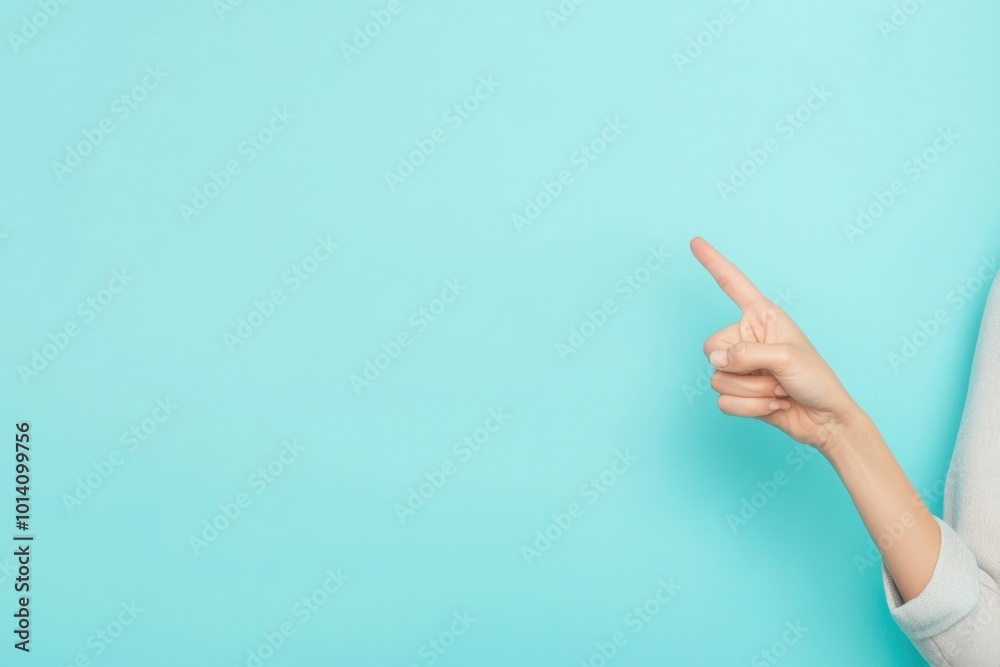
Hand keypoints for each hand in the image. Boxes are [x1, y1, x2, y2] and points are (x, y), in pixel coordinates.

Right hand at [690, 237, 861, 450]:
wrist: (825, 419)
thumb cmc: (816, 380)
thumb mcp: (786, 358)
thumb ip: (746, 353)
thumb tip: (716, 360)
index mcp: (763, 317)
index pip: (732, 284)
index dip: (714, 263)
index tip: (695, 242)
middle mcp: (747, 338)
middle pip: (712, 348)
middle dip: (741, 368)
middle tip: (774, 375)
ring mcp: (741, 367)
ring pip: (717, 378)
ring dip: (750, 391)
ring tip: (778, 390)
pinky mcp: (738, 392)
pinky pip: (722, 401)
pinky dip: (748, 407)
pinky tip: (772, 405)